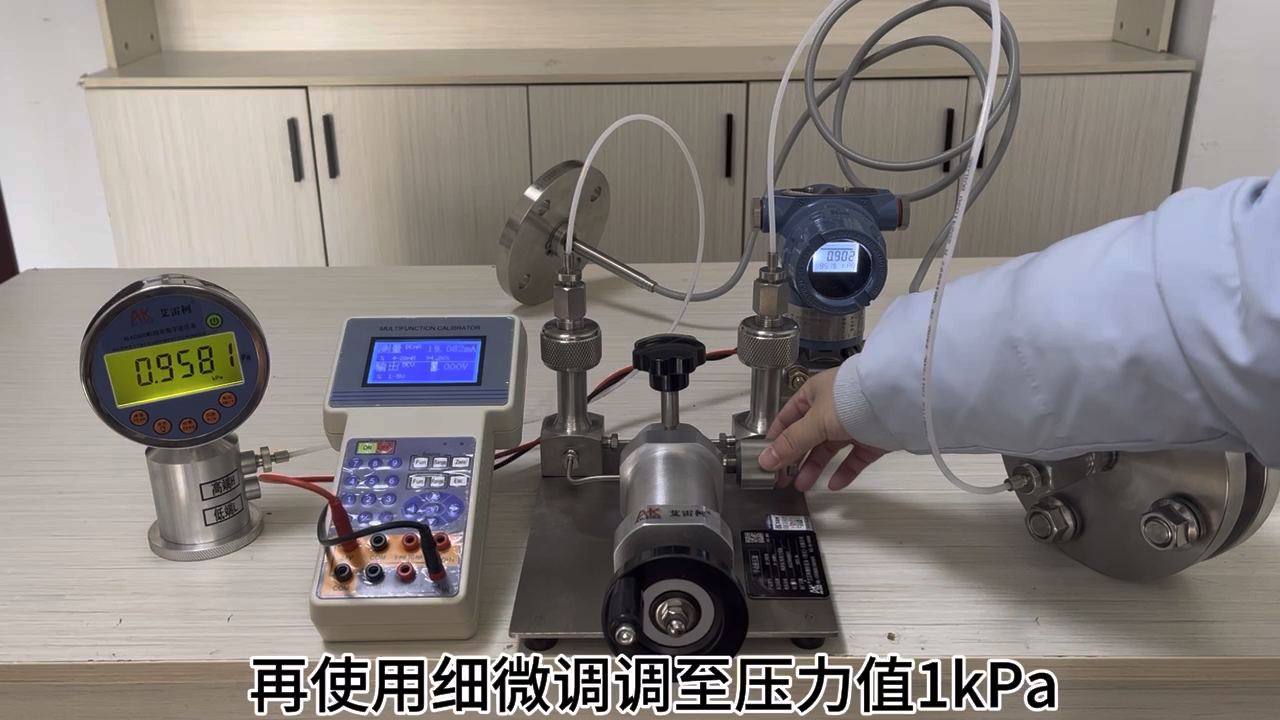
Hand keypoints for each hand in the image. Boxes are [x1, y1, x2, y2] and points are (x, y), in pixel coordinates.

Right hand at [757, 368, 888, 490]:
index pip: (788, 418)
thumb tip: (765, 460)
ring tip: (803, 485)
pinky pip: (854, 458)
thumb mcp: (815, 421)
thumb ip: (791, 443)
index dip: (777, 438)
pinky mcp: (872, 438)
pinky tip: (834, 485)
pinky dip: (844, 471)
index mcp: (814, 393)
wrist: (898, 402)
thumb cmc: (852, 400)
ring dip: (815, 467)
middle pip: (808, 436)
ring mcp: (853, 423)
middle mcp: (833, 407)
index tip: (767, 460)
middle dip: (795, 458)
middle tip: (783, 479)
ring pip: (830, 448)